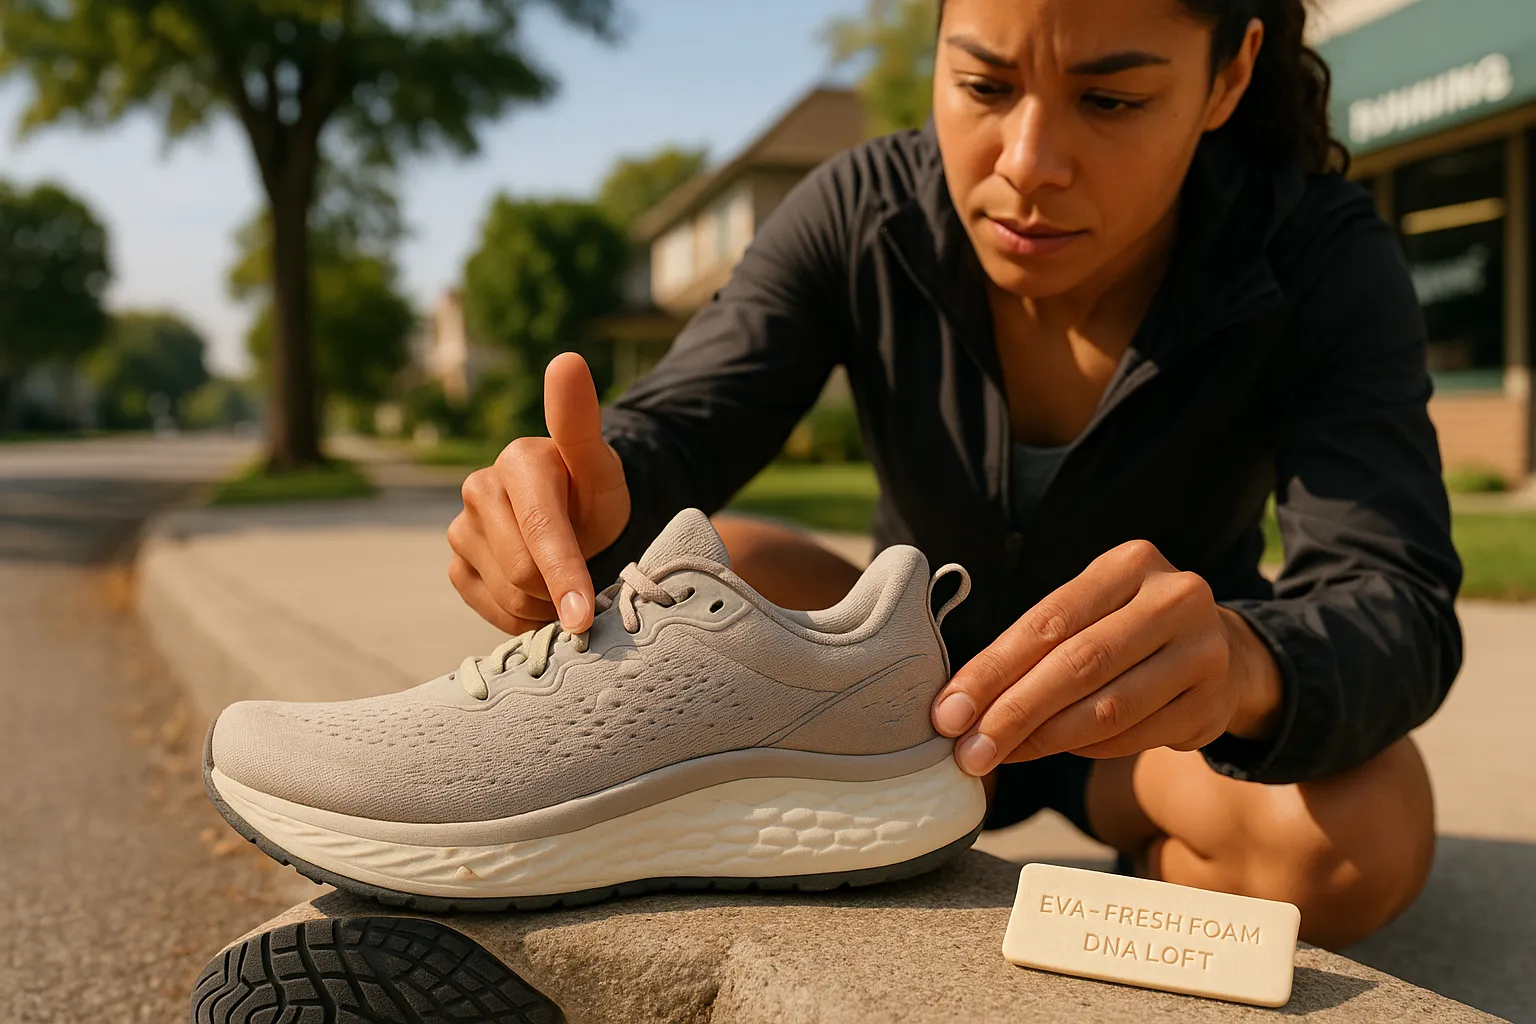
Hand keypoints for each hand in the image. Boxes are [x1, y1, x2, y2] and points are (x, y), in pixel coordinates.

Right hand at [449, 352, 630, 635]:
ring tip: (565, 582)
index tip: (584, 613)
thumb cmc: (593, 490)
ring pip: (508, 595)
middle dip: (561, 588)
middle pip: (523, 572)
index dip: (565, 574)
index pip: (541, 529)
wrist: (575, 514)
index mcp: (516, 460)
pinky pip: (490, 609)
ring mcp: (460, 527)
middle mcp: (479, 488)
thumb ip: (582, 421)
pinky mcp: (456, 562)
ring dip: (545, 604)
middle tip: (588, 579)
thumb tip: (567, 360)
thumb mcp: (601, 464)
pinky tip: (539, 594)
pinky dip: (523, 615)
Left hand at [929, 540, 1282, 776]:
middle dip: (1012, 713)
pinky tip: (1053, 751)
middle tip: (967, 752)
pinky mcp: (1213, 702)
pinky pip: (1134, 736)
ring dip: (1043, 740)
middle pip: (1077, 665)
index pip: (1048, 621)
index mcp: (1130, 563)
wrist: (1224, 650)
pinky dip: (1085, 750)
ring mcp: (1204, 650)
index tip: (948, 712)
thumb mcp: (1090, 612)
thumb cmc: (1126, 630)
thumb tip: (958, 704)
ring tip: (996, 757)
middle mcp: (1175, 598)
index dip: (992, 670)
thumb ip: (1034, 645)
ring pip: (1108, 707)